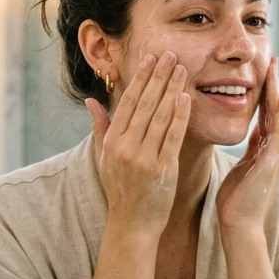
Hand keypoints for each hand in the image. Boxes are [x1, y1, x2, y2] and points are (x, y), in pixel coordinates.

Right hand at [86, 50, 190, 235]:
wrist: (132, 224)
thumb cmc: (119, 189)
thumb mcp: (104, 158)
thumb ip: (100, 127)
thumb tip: (91, 101)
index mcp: (112, 142)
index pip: (128, 102)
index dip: (140, 78)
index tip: (150, 58)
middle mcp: (126, 147)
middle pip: (145, 104)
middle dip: (158, 76)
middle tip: (170, 53)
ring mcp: (145, 158)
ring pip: (160, 116)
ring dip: (172, 89)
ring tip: (182, 69)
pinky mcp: (163, 169)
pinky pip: (174, 136)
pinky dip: (180, 116)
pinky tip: (186, 98)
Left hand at [216, 58, 278, 237]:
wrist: (239, 225)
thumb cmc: (236, 201)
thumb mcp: (242, 168)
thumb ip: (251, 149)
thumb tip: (254, 131)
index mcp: (267, 152)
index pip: (267, 117)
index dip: (265, 95)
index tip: (264, 74)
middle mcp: (278, 151)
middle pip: (275, 111)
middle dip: (273, 86)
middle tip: (273, 61)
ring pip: (278, 115)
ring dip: (276, 90)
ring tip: (275, 68)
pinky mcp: (275, 160)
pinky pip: (278, 128)